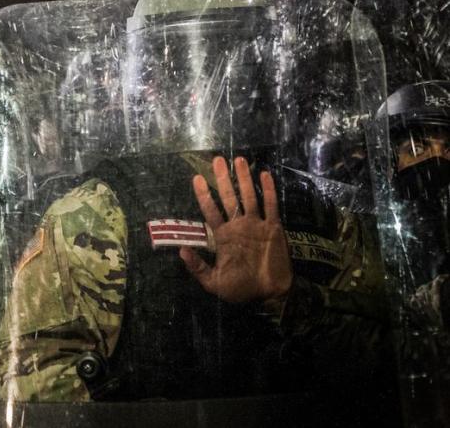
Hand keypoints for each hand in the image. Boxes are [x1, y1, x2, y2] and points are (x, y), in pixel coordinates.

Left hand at [180, 156, 292, 302]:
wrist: (270, 294)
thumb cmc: (241, 289)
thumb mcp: (214, 282)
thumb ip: (198, 268)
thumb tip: (181, 251)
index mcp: (222, 236)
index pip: (210, 210)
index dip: (203, 194)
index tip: (196, 178)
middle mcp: (238, 226)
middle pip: (229, 197)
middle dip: (222, 179)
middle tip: (217, 160)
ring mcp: (256, 225)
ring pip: (249, 197)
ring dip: (244, 179)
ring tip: (239, 160)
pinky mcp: (273, 228)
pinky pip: (270, 205)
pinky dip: (268, 190)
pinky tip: (264, 175)